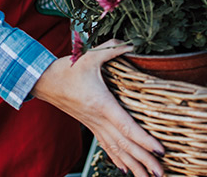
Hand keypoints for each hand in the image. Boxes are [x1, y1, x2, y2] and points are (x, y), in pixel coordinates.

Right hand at [31, 40, 164, 176]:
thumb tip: (131, 43)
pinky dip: (117, 159)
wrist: (44, 81)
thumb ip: (111, 49)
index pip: (126, 126)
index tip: (159, 150)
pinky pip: (106, 146)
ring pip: (116, 150)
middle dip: (144, 160)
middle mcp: (98, 119)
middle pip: (124, 144)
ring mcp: (93, 124)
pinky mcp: (90, 125)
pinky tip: (126, 170)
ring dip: (133, 165)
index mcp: (101, 103)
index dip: (143, 139)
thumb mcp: (89, 56)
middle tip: (162, 173)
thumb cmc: (67, 68)